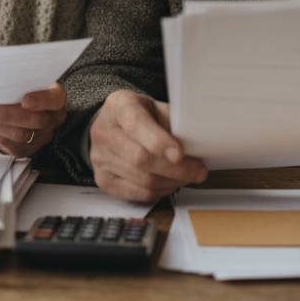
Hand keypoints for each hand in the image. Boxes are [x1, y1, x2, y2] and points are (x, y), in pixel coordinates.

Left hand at [0, 83, 66, 157]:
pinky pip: (10, 146)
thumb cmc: (27, 88)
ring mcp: (43, 136)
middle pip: (33, 121)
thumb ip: (18, 80)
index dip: (40, 101)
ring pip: (19, 136)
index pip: (53, 99)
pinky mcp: (29, 149)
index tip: (25, 100)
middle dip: (4, 115)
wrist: (30, 107)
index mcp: (57, 97)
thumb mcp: (28, 80)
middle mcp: (54, 119)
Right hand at [89, 89, 206, 202]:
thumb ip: (173, 122)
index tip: (180, 154)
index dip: (159, 141)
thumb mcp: (157, 108)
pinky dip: (159, 192)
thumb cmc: (142, 116)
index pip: (137, 124)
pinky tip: (170, 183)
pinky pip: (137, 194)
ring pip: (142, 180)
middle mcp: (104, 132)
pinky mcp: (102, 179)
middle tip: (198, 171)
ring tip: (187, 176)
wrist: (113, 125)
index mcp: (118, 106)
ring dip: (171, 182)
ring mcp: (99, 158)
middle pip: (140, 158)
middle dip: (175, 169)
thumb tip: (199, 144)